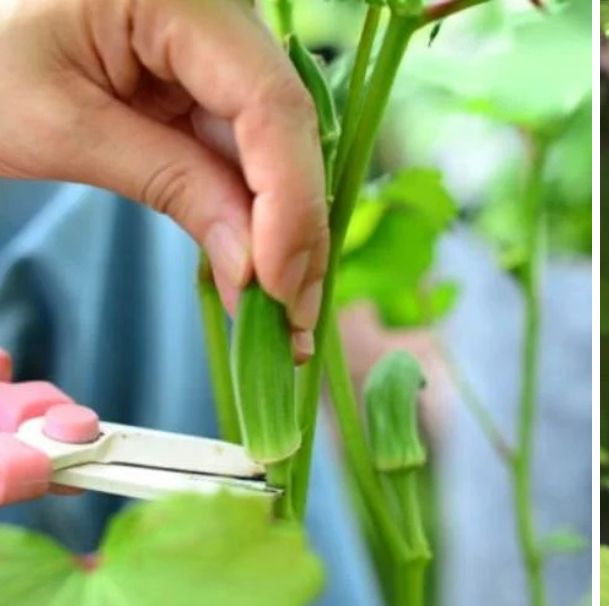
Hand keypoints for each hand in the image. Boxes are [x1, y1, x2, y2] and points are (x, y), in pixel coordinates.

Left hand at [0, 0, 327, 358]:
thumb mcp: (62, 126)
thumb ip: (170, 185)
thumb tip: (255, 273)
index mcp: (183, 1)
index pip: (270, 103)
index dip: (288, 198)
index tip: (280, 283)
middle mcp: (223, 19)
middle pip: (287, 131)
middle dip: (297, 229)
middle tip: (296, 321)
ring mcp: (220, 53)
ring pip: (278, 151)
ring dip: (285, 234)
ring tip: (285, 315)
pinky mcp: (211, 87)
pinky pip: (248, 155)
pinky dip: (254, 217)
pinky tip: (262, 273)